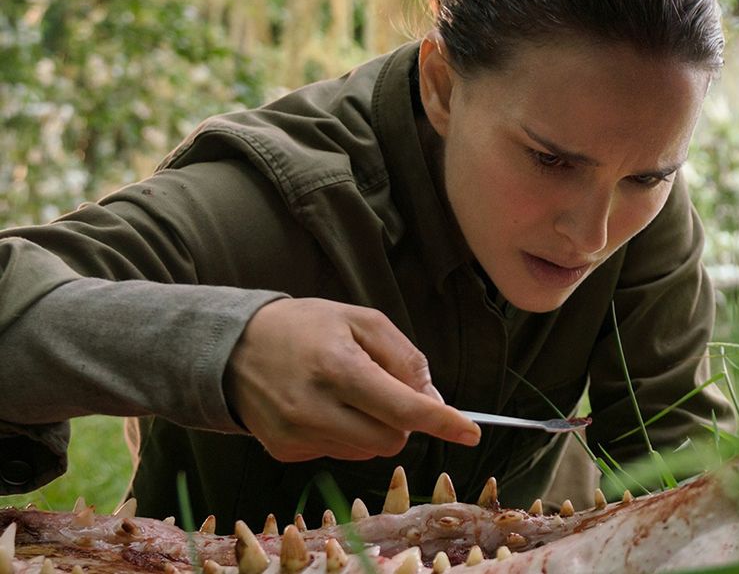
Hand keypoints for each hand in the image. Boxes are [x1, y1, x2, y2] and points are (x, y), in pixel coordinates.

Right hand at [226, 298, 480, 461]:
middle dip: (404, 421)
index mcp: (338, 368)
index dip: (442, 422)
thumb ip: (404, 357)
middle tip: (388, 391)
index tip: (471, 432)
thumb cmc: (306, 327)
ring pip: (367, 452)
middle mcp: (314, 408)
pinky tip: (325, 407)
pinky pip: (339, 454)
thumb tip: (432, 399)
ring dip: (374, 428)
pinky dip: (347, 435)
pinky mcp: (284, 451)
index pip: (403, 409)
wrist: (231, 347)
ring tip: (348, 393)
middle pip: (391, 440)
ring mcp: (296, 435)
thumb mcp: (361, 321)